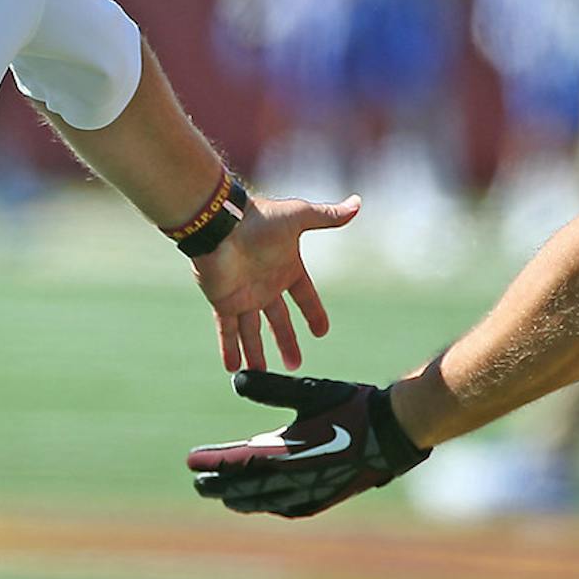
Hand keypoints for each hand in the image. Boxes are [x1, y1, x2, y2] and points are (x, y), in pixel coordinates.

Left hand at [186, 369, 428, 518]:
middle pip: (245, 489)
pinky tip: (268, 503)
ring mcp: (310, 493)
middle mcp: (293, 480)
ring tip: (225, 496)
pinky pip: (289, 508)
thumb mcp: (309, 391)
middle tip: (198, 482)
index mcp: (284, 454)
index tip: (191, 462)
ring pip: (265, 502)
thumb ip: (270, 387)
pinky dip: (270, 505)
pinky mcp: (325, 498)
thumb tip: (236, 379)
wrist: (394, 433)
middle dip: (219, 485)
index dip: (212, 462)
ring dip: (242, 498)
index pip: (236, 462)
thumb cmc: (351, 407)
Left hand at [189, 192, 358, 371]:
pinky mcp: (224, 302)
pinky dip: (230, 349)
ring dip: (257, 352)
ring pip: (252, 331)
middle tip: (295, 366)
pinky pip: (228, 330)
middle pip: (278, 321)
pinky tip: (234, 369)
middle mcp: (265, 285)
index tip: (321, 332)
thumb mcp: (299, 217)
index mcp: (286, 268)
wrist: (221, 223)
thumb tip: (357, 203)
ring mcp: (244, 295)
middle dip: (286, 342)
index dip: (313, 313)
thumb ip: (326, 216)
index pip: (304, 296)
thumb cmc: (259, 219)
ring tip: (262, 374)